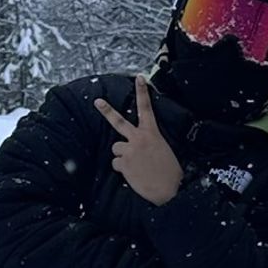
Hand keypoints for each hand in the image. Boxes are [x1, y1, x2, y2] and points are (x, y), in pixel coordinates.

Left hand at [95, 78, 183, 206]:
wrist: (170, 190)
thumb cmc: (170, 172)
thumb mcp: (164, 151)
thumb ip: (149, 144)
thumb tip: (138, 148)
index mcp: (152, 133)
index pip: (146, 109)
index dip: (142, 92)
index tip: (139, 78)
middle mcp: (139, 138)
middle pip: (118, 121)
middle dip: (107, 110)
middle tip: (97, 101)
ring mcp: (129, 150)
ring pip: (116, 149)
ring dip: (123, 156)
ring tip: (136, 165)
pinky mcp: (123, 163)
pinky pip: (116, 164)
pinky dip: (123, 170)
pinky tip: (134, 174)